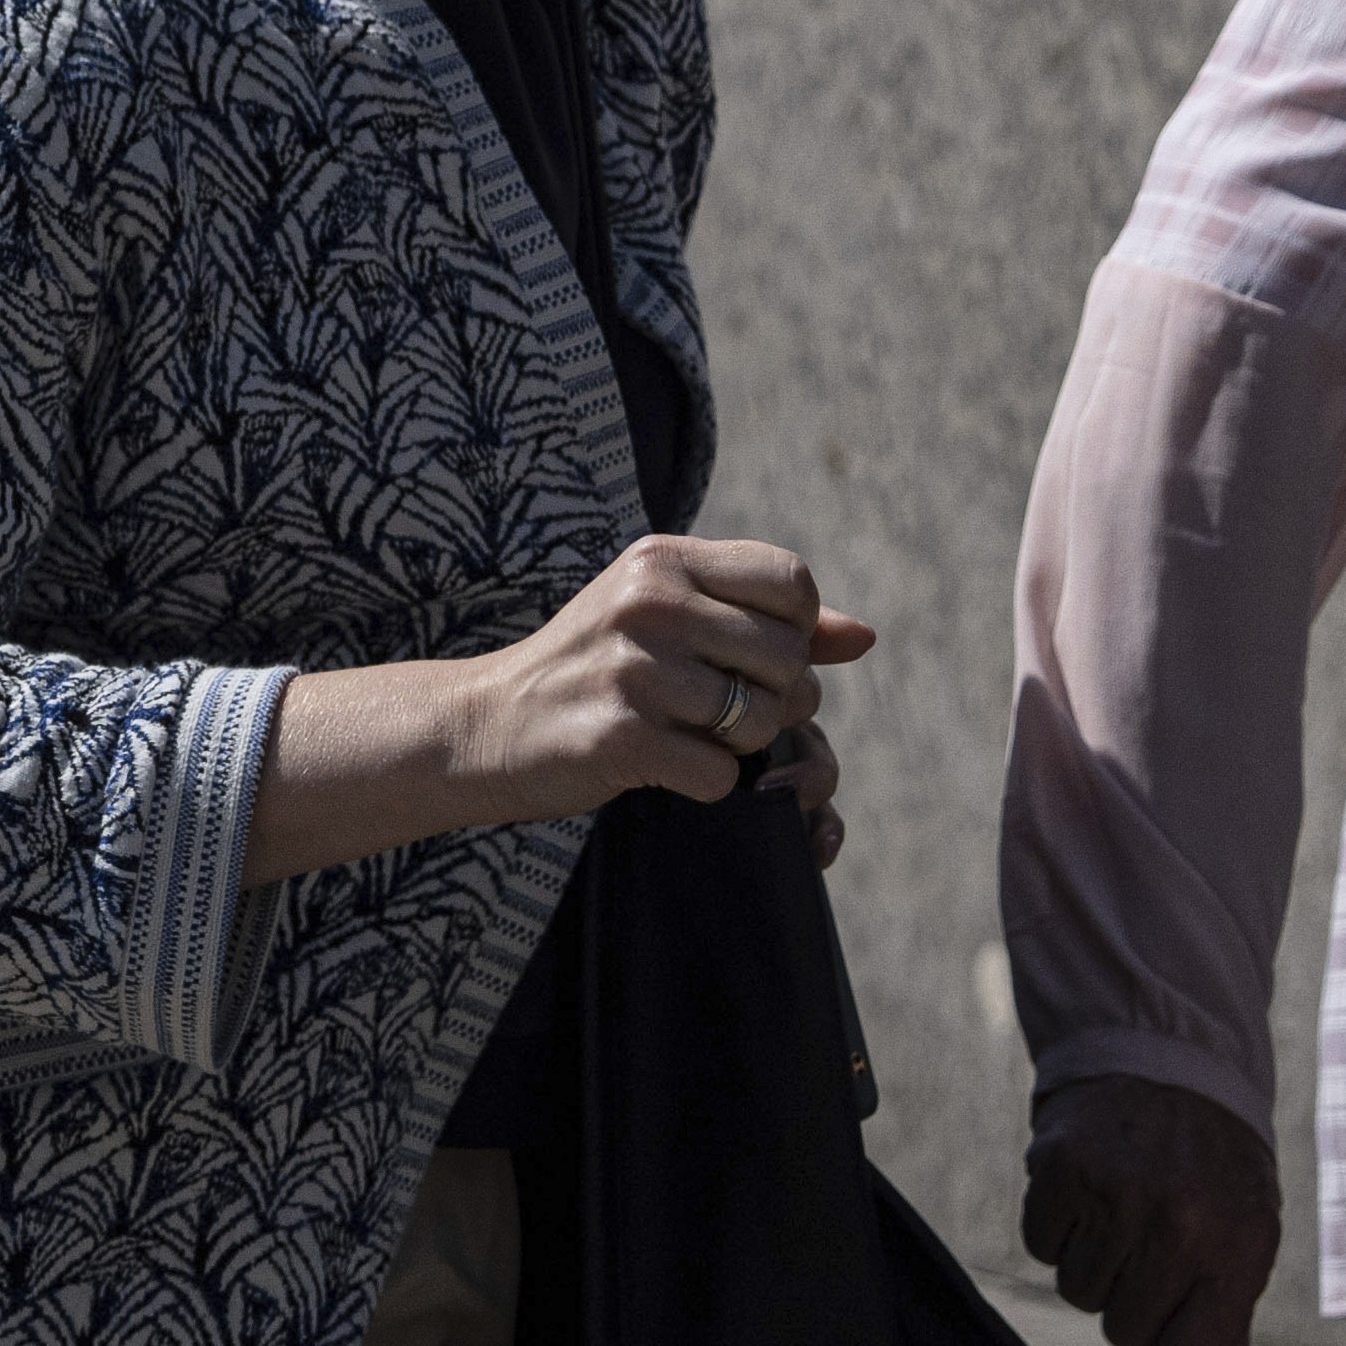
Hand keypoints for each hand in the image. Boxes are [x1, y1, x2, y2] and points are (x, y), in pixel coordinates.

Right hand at [243, 538, 874, 881]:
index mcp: (664, 561)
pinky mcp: (617, 736)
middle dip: (775, 701)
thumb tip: (862, 636)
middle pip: (788, 659)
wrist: (483, 727)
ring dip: (738, 747)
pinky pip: (720, 774)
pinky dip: (705, 784)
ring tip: (685, 736)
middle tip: (724, 713)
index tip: (752, 656)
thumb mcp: (666, 619)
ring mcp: (632, 669)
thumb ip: (763, 618)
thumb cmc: (590, 671)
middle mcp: (649, 602)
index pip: (793, 584)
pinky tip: (662, 767)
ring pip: (760, 721)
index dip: (796, 632)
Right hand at [1020, 1071, 1280, 1345]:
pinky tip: (1092, 1189)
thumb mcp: (1240, 1251)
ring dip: (1095, 1264)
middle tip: (1154, 1242)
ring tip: (1126, 1209)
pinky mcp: (1064, 1165)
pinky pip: (1041, 1246)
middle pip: (1122, 1332)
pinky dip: (1059, 1227)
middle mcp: (1182, 1221)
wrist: (1172, 1064)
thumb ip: (1220, 1343)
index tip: (1171, 1333)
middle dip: (1134, 1300)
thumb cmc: (1214, 1176)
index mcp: (1239, 1248)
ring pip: (1078, 1294)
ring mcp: (1120, 1191)